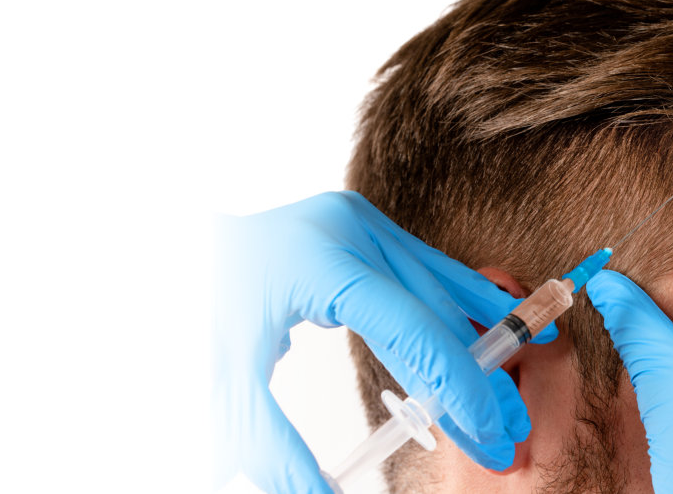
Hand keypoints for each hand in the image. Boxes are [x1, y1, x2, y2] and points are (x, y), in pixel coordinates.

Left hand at [213, 192, 550, 492]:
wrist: (167, 249)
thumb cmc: (191, 306)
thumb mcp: (224, 386)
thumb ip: (275, 448)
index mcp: (319, 260)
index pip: (412, 327)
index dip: (457, 386)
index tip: (484, 431)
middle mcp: (350, 231)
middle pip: (437, 313)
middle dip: (476, 383)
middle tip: (502, 439)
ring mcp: (361, 225)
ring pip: (443, 292)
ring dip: (480, 352)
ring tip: (505, 407)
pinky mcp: (364, 230)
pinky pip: (429, 273)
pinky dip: (463, 311)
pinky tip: (502, 337)